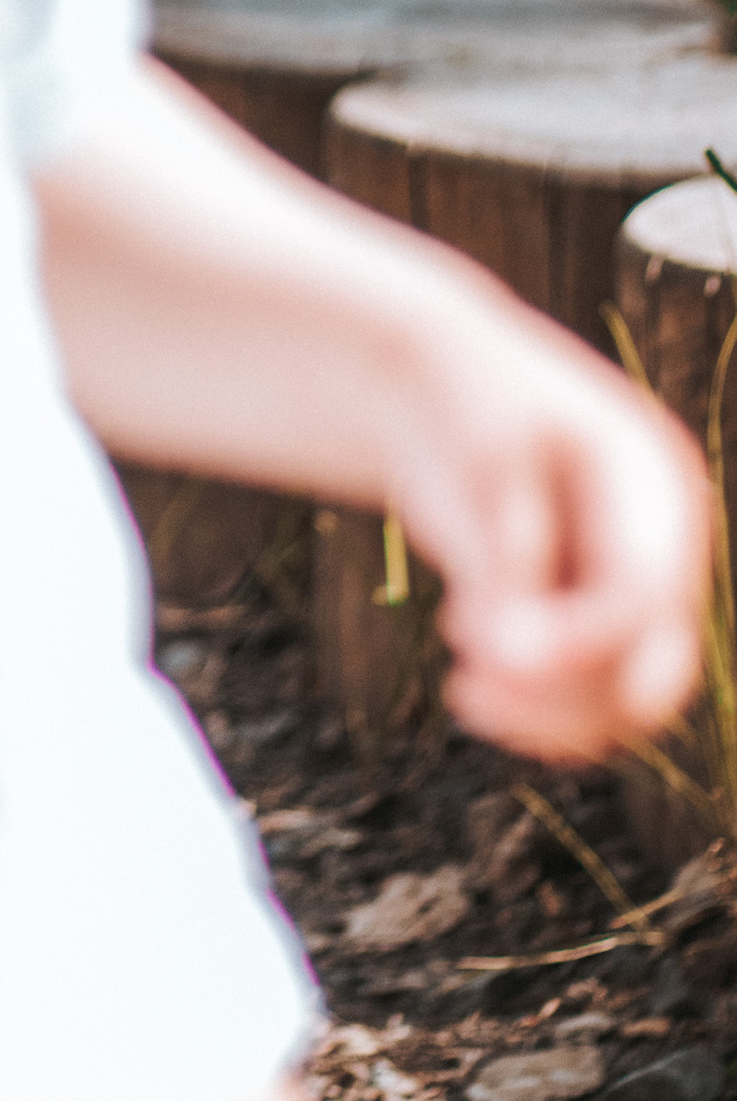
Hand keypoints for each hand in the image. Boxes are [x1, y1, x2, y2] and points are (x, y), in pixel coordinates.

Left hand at [397, 306, 712, 763]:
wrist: (439, 385)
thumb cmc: (460, 398)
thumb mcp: (483, 453)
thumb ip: (504, 551)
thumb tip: (510, 655)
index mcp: (654, 486)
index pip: (644, 591)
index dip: (579, 640)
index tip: (487, 655)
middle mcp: (660, 550)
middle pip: (655, 672)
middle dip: (565, 695)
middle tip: (469, 685)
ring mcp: (630, 592)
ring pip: (619, 704)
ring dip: (542, 714)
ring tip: (466, 685)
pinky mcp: (586, 623)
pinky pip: (582, 706)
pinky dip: (532, 715)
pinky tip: (470, 690)